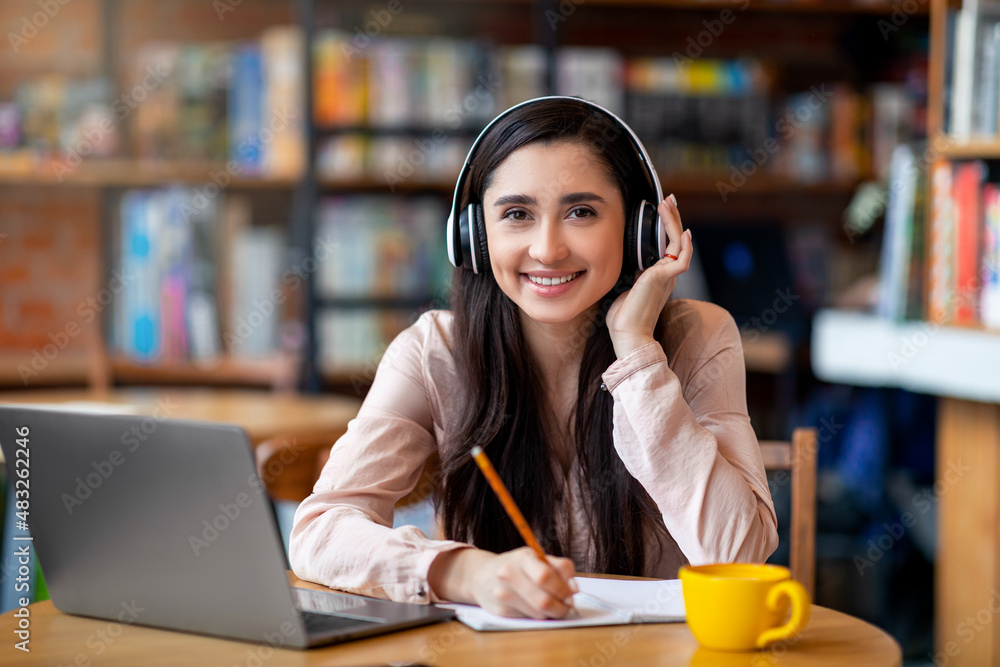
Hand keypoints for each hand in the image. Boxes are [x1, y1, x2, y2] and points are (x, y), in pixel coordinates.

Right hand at [428, 547, 577, 618]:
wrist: (481, 576)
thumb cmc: (515, 566)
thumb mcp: (535, 558)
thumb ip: (558, 568)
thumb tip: (574, 588)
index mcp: (522, 558)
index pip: (546, 576)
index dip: (564, 587)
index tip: (572, 591)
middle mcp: (508, 575)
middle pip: (544, 599)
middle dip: (562, 605)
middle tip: (567, 604)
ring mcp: (502, 594)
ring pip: (539, 612)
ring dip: (552, 612)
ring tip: (554, 605)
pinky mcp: (501, 611)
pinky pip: (529, 618)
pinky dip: (539, 615)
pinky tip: (536, 607)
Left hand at [606, 195, 692, 357]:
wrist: (628, 334)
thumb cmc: (623, 317)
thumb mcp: (624, 288)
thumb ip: (628, 274)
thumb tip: (621, 263)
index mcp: (657, 277)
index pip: (665, 247)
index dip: (664, 228)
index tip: (659, 212)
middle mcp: (666, 275)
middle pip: (674, 240)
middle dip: (671, 218)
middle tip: (668, 200)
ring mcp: (667, 277)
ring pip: (679, 244)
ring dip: (674, 222)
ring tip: (668, 204)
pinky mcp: (666, 279)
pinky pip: (682, 258)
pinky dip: (685, 244)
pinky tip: (683, 230)